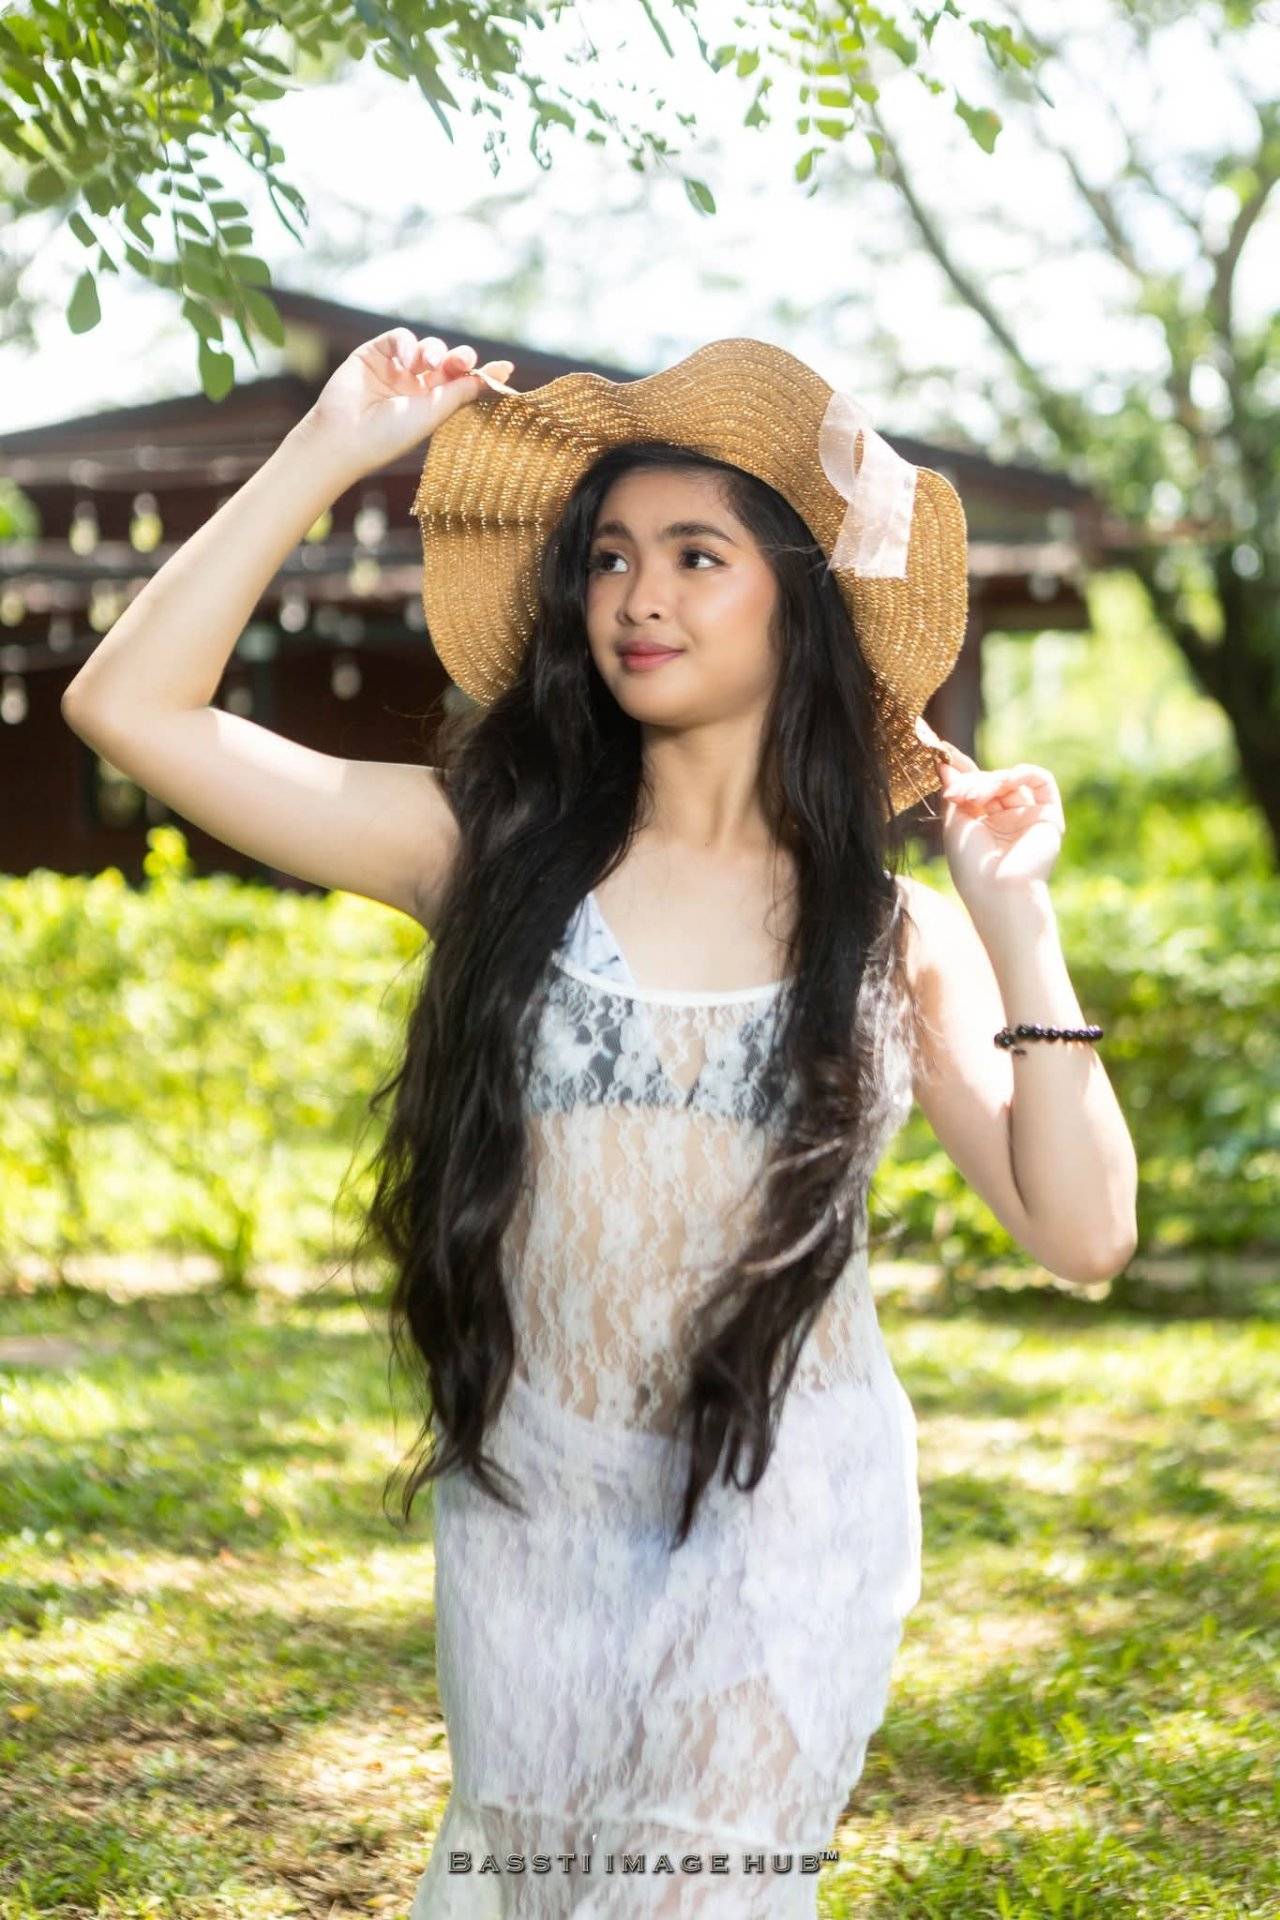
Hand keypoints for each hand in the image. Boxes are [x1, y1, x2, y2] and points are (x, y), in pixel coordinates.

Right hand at [300, 330, 515, 483]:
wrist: (345, 434)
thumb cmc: (390, 434)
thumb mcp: (434, 413)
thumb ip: (463, 390)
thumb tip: (497, 374)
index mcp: (434, 406)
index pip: (463, 383)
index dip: (482, 374)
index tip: (506, 368)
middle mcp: (417, 387)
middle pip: (449, 360)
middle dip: (459, 358)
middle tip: (459, 363)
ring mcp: (397, 369)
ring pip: (428, 346)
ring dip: (432, 351)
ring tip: (424, 366)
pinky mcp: (375, 353)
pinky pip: (401, 337)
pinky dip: (407, 344)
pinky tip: (406, 360)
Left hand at [931, 738, 1064, 909]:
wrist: (998, 891)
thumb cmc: (971, 865)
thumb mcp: (954, 824)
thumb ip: (954, 791)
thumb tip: (945, 763)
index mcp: (983, 825)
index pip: (975, 788)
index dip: (960, 769)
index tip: (942, 752)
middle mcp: (1006, 820)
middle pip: (990, 781)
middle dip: (971, 781)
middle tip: (956, 793)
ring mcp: (1027, 817)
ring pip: (1011, 780)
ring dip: (990, 781)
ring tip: (974, 797)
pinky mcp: (1049, 816)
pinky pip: (1041, 780)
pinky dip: (1022, 773)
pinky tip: (1005, 781)